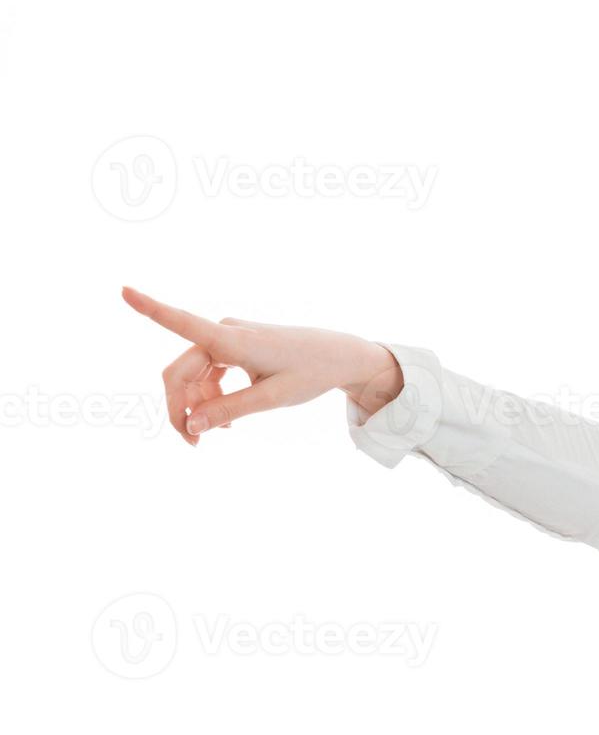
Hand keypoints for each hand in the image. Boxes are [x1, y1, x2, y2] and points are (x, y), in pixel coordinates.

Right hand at [121, 286, 398, 446]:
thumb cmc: (311, 373)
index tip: (122, 289)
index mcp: (234, 340)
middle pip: (180, 371)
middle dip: (178, 408)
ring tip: (212, 436)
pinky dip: (209, 396)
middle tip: (192, 445)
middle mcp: (225, 332)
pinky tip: (221, 421)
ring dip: (195, 405)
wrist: (340, 356)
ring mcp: (228, 337)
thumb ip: (229, 410)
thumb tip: (190, 425)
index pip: (183, 322)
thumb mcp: (272, 399)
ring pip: (191, 375)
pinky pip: (207, 372)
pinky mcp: (234, 345)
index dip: (150, 308)